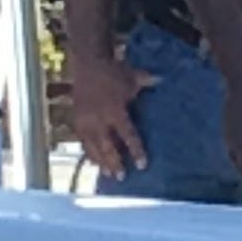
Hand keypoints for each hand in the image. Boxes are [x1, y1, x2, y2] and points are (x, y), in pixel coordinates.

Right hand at [70, 51, 156, 178]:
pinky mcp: (77, 120)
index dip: (136, 151)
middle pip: (107, 147)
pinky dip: (89, 153)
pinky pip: (83, 141)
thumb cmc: (115, 71)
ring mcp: (85, 121)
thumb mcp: (134, 77)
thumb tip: (165, 80)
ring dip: (101, 162)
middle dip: (115, 162)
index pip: (128, 135)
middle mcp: (99, 119)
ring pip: (93, 147)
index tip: (142, 165)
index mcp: (115, 110)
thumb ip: (149, 82)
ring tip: (109, 175)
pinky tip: (94, 162)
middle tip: (123, 177)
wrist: (88, 63)